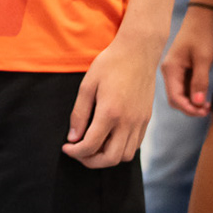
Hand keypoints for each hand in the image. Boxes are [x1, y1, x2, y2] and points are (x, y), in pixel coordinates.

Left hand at [64, 23, 162, 166]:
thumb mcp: (87, 85)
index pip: (90, 146)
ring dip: (107, 158)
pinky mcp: (146, 120)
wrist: (138, 51)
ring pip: (125, 156)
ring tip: (94, 147)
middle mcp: (127, 122)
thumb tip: (73, 138)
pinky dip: (121, 150)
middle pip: (110, 159)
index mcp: (110, 112)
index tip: (66, 147)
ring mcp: (139, 122)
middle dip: (90, 161)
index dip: (75, 152)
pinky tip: (110, 139)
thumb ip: (79, 113)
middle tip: (78, 152)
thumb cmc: (110, 64)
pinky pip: (135, 146)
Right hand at [161, 7, 212, 117]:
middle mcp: (170, 71)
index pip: (175, 97)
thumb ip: (200, 82)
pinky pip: (185, 86)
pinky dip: (194, 94)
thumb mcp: (204, 58)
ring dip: (192, 102)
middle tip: (207, 110)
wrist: (204, 15)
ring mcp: (175, 70)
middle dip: (189, 107)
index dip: (188, 108)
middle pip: (175, 98)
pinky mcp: (183, 68)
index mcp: (171, 69)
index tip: (204, 112)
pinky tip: (205, 95)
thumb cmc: (203, 34)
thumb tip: (197, 103)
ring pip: (180, 93)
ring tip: (208, 105)